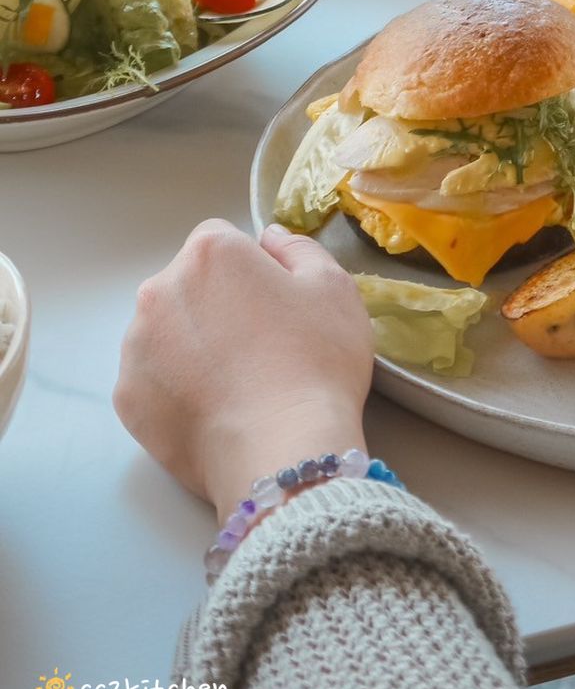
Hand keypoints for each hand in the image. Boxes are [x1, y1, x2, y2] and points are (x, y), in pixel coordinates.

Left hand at [115, 220, 374, 520]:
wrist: (283, 451)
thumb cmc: (315, 361)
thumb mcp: (333, 287)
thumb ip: (297, 248)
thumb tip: (269, 238)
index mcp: (210, 254)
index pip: (222, 240)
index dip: (252, 268)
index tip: (275, 302)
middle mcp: (160, 290)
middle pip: (188, 284)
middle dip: (216, 303)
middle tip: (259, 344)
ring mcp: (136, 347)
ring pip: (166, 331)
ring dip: (191, 344)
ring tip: (236, 382)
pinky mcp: (127, 398)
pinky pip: (153, 379)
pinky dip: (176, 388)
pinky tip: (214, 409)